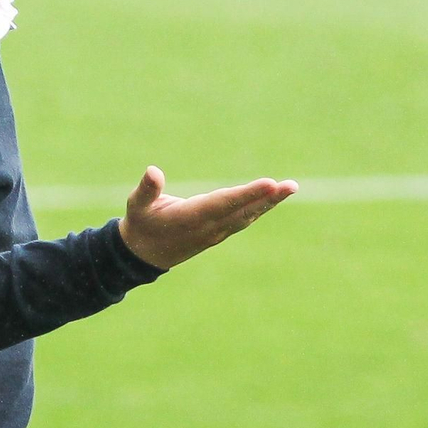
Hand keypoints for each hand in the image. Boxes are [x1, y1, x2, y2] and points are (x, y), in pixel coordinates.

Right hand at [117, 166, 298, 269]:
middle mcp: (208, 227)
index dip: (247, 194)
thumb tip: (153, 171)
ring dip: (269, 203)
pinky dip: (259, 208)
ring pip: (247, 216)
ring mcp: (215, 233)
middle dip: (267, 198)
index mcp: (191, 218)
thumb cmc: (141, 224)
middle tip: (291, 186)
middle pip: (243, 211)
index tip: (269, 184)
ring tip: (290, 188)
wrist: (144, 255)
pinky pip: (243, 219)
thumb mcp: (137, 206)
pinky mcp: (218, 233)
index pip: (224, 203)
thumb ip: (147, 189)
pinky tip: (273, 198)